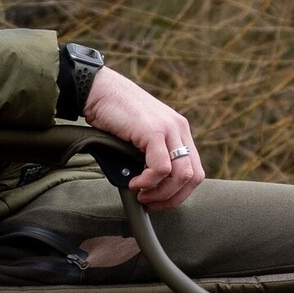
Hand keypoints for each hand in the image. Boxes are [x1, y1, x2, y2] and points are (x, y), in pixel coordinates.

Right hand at [82, 66, 204, 210]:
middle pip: (193, 176)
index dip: (179, 193)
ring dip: (161, 192)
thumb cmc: (113, 115)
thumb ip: (150, 157)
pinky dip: (148, 182)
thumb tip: (147, 188)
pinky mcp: (153, 131)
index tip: (159, 201)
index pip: (195, 171)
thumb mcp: (140, 137)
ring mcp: (168, 128)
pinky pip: (161, 168)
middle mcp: (179, 129)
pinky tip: (134, 183)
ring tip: (141, 194)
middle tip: (150, 202)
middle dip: (172, 197)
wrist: (99, 90)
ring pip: (181, 175)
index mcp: (179, 131)